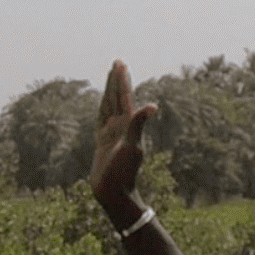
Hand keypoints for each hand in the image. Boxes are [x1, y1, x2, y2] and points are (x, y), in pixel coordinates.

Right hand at [91, 59, 157, 207]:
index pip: (125, 96)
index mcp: (129, 124)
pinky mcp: (103, 140)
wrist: (113, 191)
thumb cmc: (124, 172)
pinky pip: (101, 119)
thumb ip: (139, 125)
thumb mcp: (132, 146)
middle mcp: (121, 126)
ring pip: (109, 105)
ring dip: (109, 91)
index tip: (120, 64)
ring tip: (110, 77)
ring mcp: (112, 132)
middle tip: (117, 63)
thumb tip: (153, 106)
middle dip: (116, 80)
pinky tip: (103, 102)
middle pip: (117, 97)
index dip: (122, 80)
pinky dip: (102, 107)